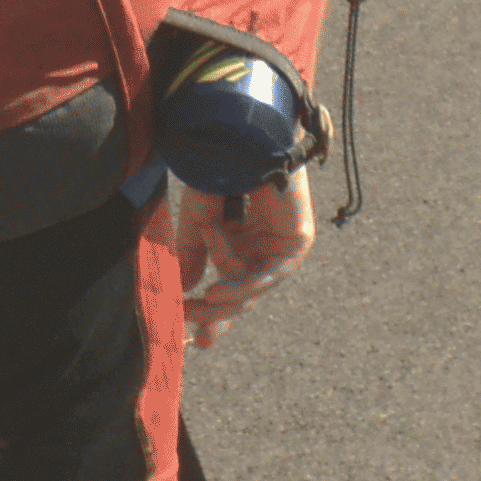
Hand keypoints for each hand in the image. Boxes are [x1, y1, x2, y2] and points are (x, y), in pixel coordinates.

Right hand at [172, 166, 314, 347]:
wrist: (239, 138)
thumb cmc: (218, 168)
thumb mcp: (197, 220)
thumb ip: (194, 256)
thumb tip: (184, 290)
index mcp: (239, 241)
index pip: (230, 286)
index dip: (215, 316)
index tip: (197, 343)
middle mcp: (261, 246)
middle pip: (242, 295)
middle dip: (213, 313)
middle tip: (185, 318)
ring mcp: (281, 246)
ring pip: (251, 287)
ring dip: (222, 287)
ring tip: (200, 287)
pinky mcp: (296, 242)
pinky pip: (268, 276)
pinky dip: (241, 285)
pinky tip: (217, 292)